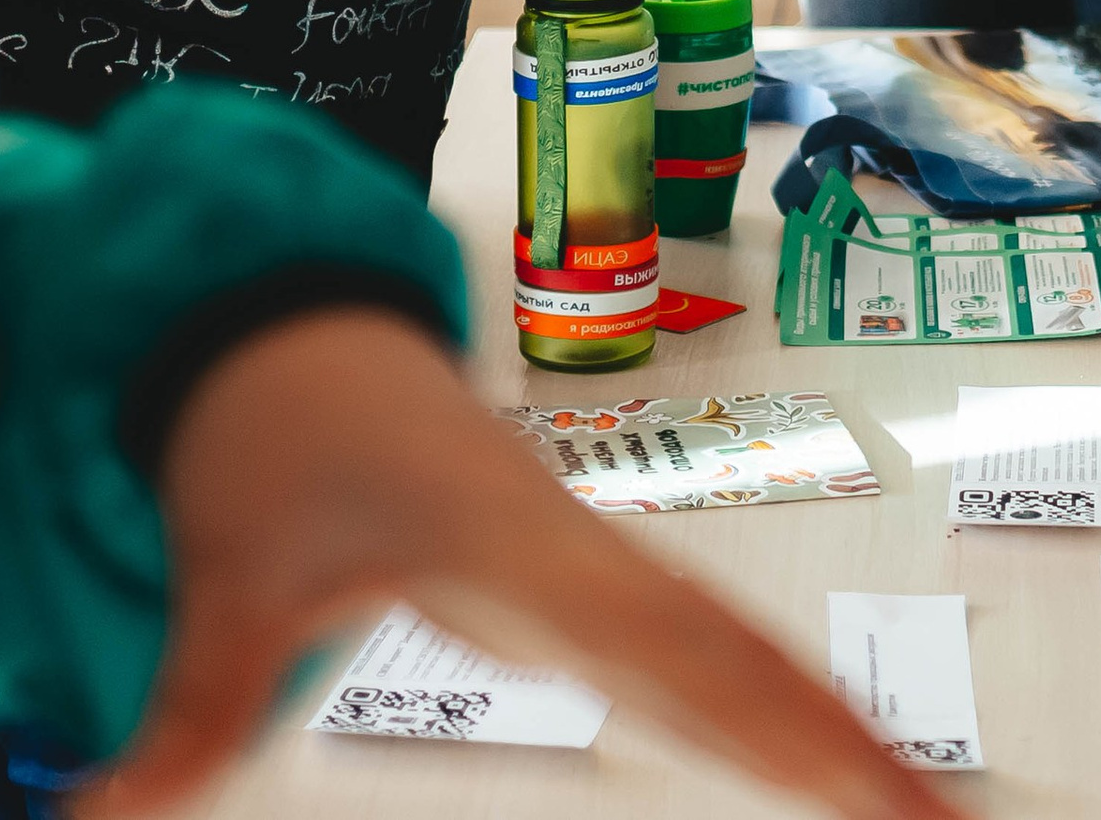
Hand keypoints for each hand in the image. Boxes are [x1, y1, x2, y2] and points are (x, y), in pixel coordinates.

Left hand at [81, 309, 953, 819]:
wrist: (290, 327)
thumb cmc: (272, 438)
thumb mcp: (227, 574)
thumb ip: (192, 706)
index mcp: (526, 549)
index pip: (680, 653)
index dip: (784, 726)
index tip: (879, 792)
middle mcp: (581, 552)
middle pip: (741, 652)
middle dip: (845, 739)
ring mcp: (586, 559)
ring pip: (729, 642)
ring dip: (819, 714)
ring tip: (908, 803)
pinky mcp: (569, 571)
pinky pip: (689, 637)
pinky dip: (757, 690)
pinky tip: (790, 741)